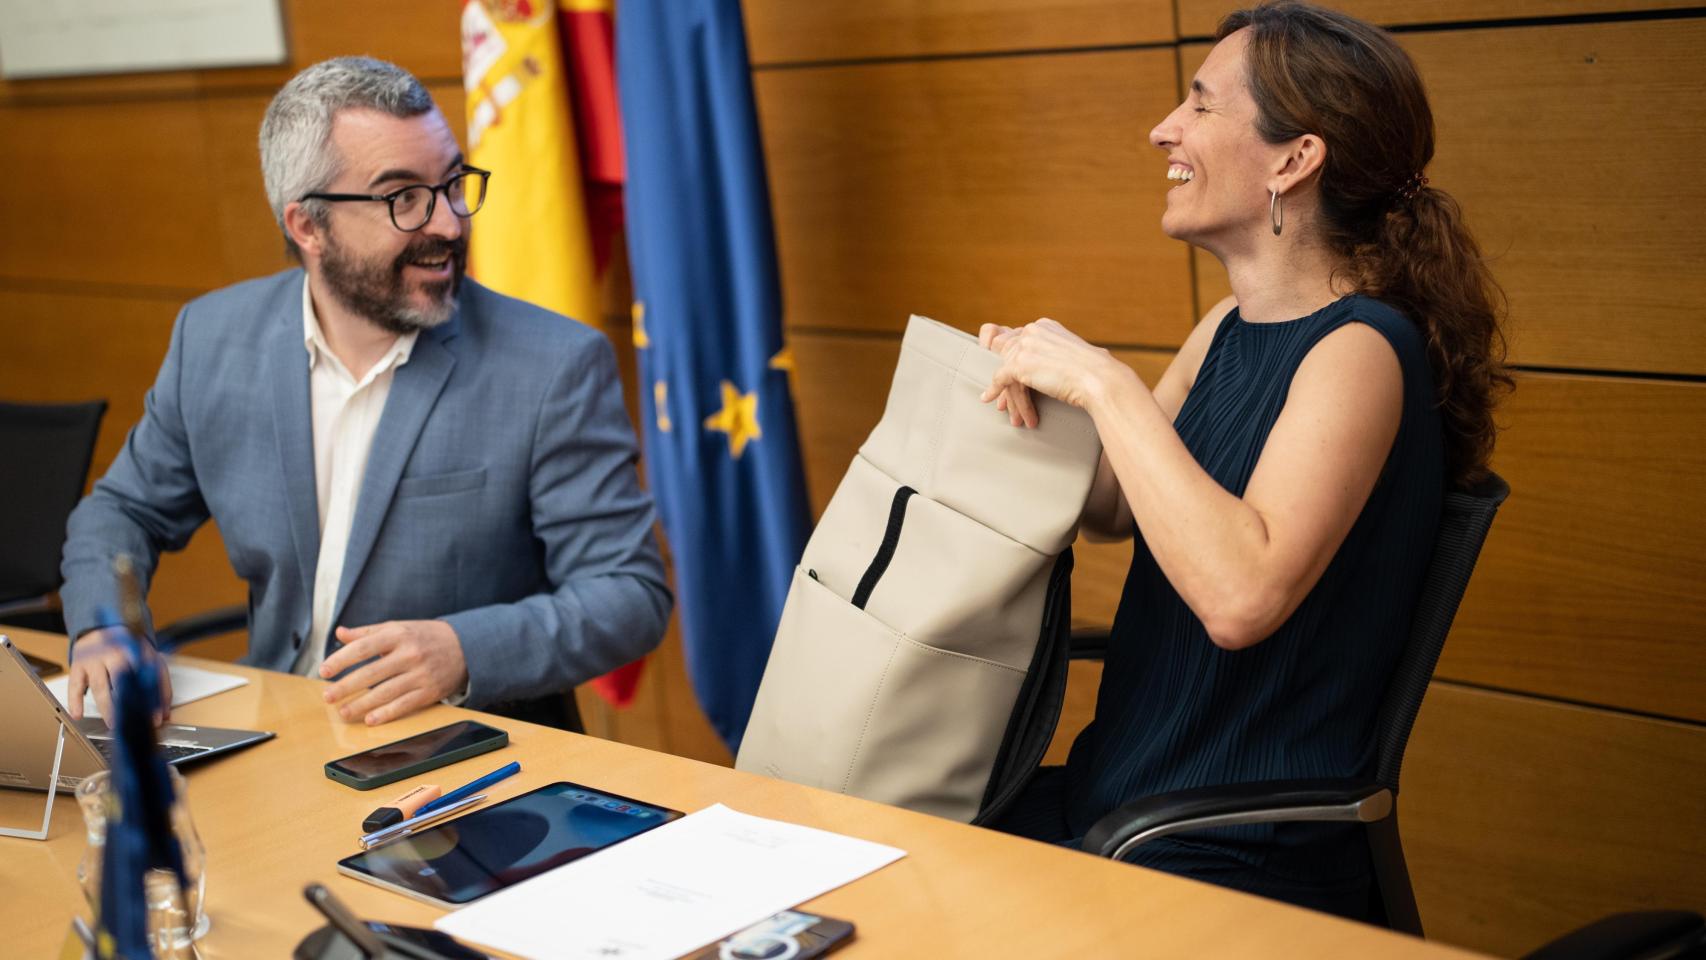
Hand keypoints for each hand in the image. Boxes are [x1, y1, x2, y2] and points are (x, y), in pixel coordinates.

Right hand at [67, 627, 173, 727]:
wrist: (102, 627)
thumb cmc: (128, 647)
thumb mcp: (150, 659)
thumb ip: (160, 684)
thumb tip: (164, 713)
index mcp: (136, 653)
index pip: (147, 679)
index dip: (152, 699)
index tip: (155, 718)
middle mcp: (115, 654)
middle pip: (122, 682)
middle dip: (127, 705)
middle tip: (131, 723)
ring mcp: (95, 660)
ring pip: (100, 686)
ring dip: (106, 708)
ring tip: (112, 723)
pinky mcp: (78, 665)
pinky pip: (75, 685)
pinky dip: (75, 701)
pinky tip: (78, 714)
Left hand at [320, 620, 467, 724]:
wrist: (466, 646)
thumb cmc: (425, 636)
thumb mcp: (398, 627)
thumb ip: (368, 632)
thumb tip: (340, 634)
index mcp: (398, 634)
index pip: (364, 647)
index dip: (341, 659)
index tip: (324, 671)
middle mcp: (410, 654)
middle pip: (372, 672)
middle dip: (346, 686)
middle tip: (328, 696)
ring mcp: (421, 674)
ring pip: (386, 692)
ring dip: (362, 704)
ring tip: (344, 712)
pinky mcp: (431, 691)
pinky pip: (405, 705)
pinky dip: (386, 714)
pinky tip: (370, 719)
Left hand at [979, 318, 1121, 415]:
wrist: (1098, 380)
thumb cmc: (1094, 372)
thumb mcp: (1075, 354)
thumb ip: (1057, 353)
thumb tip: (1051, 365)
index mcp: (1046, 325)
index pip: (1018, 338)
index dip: (1011, 357)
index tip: (1009, 371)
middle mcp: (1033, 330)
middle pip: (1007, 353)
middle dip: (1006, 375)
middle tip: (1003, 393)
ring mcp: (1026, 345)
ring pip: (1005, 369)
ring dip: (1008, 392)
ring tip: (1006, 408)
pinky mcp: (1020, 363)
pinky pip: (999, 378)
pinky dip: (994, 390)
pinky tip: (989, 398)